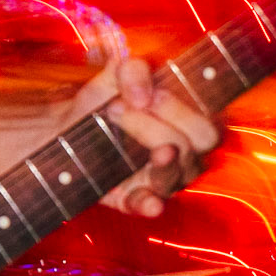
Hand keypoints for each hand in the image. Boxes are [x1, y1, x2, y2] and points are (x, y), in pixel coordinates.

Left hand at [66, 54, 217, 216]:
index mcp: (189, 125)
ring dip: (148, 152)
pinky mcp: (132, 199)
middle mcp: (183, 156)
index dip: (182, 111)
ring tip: (116, 127)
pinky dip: (149, 205)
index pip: (208, 128)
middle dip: (159, 127)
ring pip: (173, 177)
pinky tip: (149, 203)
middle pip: (195, 151)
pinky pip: (147, 207)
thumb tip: (142, 94)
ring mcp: (160, 180)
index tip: (148, 94)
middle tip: (118, 108)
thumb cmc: (104, 99)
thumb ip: (134, 69)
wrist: (67, 126)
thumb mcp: (116, 74)